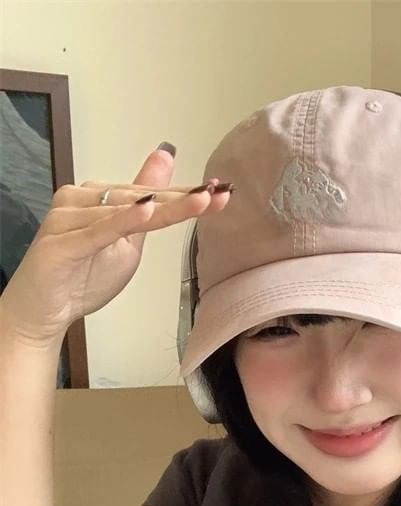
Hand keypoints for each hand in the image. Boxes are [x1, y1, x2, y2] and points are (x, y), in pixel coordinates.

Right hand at [0, 147, 230, 346]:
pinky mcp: (62, 242)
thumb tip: (166, 160)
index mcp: (98, 198)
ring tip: (198, 202)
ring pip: (123, 210)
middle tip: (218, 193)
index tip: (221, 190)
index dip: (185, 194)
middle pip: (139, 197)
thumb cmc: (82, 278)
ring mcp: (69, 218)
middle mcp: (80, 199)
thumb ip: (148, 208)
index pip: (149, 194)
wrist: (42, 312)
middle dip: (182, 199)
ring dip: (163, 208)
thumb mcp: (129, 243)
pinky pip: (98, 230)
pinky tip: (148, 210)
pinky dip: (123, 220)